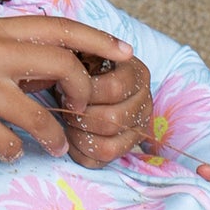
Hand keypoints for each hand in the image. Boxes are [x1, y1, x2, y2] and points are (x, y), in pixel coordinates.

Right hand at [0, 17, 142, 167]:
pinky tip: (3, 147)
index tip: (126, 53)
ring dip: (55, 137)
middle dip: (83, 93)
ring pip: (43, 118)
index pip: (60, 27)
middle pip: (63, 67)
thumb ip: (16, 51)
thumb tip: (67, 65)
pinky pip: (13, 145)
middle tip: (81, 110)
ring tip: (55, 144)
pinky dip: (14, 151)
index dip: (98, 40)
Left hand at [60, 52, 152, 169]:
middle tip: (64, 105)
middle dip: (79, 115)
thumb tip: (69, 66)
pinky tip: (69, 136)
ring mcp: (137, 130)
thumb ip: (82, 50)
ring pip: (107, 147)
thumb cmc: (80, 62)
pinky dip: (78, 152)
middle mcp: (145, 104)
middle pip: (111, 120)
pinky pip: (100, 162)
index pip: (114, 89)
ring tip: (66, 121)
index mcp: (137, 75)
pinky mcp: (123, 149)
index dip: (85, 91)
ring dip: (78, 136)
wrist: (83, 77)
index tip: (66, 84)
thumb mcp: (81, 48)